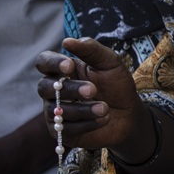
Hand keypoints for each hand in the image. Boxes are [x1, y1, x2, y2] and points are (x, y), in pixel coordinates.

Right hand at [34, 37, 142, 151]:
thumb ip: (91, 50)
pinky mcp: (61, 132)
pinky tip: (104, 119)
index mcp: (63, 70)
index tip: (69, 66)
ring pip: (57, 111)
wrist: (129, 114)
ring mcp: (55, 112)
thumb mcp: (110, 63)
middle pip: (45, 87)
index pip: (43, 62)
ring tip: (105, 108)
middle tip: (93, 90)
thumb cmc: (117, 85)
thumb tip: (67, 41)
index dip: (52, 63)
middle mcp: (54, 91)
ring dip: (83, 109)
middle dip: (70, 89)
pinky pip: (66, 129)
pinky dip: (87, 123)